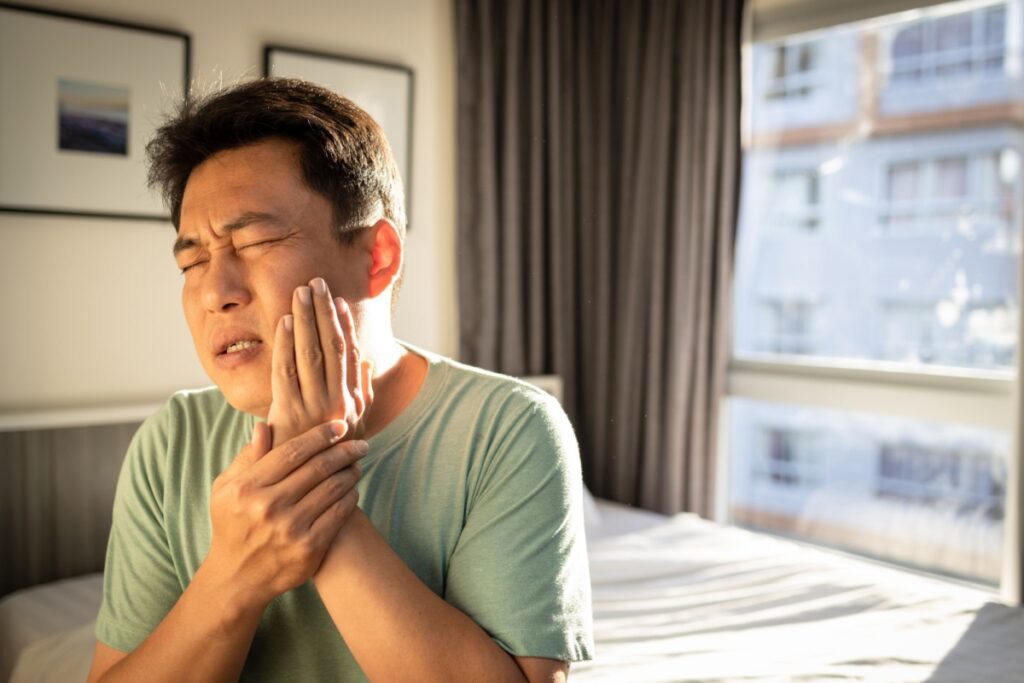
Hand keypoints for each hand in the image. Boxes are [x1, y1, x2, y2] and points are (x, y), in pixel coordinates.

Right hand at [205, 421, 367, 606]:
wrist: (237, 578)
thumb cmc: (233, 525)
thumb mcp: (226, 489)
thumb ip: (248, 457)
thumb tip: (265, 425)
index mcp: (247, 487)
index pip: (292, 451)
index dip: (321, 435)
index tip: (340, 426)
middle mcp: (268, 506)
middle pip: (318, 467)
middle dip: (344, 451)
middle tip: (360, 444)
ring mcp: (290, 528)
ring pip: (333, 487)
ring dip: (351, 471)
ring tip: (357, 464)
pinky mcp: (309, 548)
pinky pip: (339, 513)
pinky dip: (351, 496)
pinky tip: (352, 489)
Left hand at [267, 277, 373, 447]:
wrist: (313, 497)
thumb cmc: (330, 461)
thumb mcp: (354, 426)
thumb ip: (361, 391)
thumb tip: (365, 358)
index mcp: (352, 403)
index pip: (349, 355)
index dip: (345, 325)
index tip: (338, 300)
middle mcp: (337, 402)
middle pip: (332, 347)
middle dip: (324, 312)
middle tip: (317, 283)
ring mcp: (313, 407)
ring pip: (311, 353)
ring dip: (306, 320)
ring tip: (301, 292)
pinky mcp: (289, 414)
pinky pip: (287, 372)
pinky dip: (286, 345)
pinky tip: (284, 322)